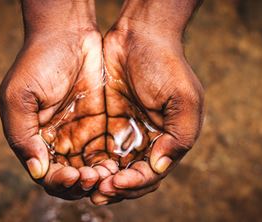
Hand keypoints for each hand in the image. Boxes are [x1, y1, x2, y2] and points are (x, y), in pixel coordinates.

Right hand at [0, 0, 111, 199]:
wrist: (69, 31)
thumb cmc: (38, 60)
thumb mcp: (19, 97)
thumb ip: (23, 136)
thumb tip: (37, 172)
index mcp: (33, 139)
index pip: (46, 175)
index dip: (59, 182)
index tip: (73, 176)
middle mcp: (57, 141)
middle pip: (70, 179)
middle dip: (81, 185)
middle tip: (94, 177)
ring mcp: (80, 134)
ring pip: (90, 171)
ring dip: (98, 179)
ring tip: (107, 174)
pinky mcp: (102, 124)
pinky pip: (107, 153)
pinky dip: (111, 164)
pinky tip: (117, 163)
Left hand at [91, 0, 204, 204]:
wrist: (139, 34)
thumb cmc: (166, 64)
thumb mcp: (183, 99)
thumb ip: (179, 137)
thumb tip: (158, 168)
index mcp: (168, 142)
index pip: (151, 175)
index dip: (135, 184)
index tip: (118, 182)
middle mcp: (146, 143)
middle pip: (130, 179)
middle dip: (115, 188)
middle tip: (98, 191)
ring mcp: (124, 134)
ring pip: (111, 170)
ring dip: (100, 180)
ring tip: (86, 183)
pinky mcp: (103, 124)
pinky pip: (94, 151)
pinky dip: (88, 163)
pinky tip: (77, 167)